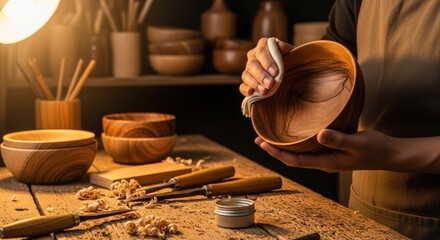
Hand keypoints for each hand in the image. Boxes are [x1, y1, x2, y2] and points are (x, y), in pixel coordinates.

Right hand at [240, 37, 293, 96]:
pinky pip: (242, 86)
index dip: (267, 62)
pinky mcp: (247, 82)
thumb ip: (286, 49)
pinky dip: (245, 89)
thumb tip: (281, 46)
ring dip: (255, 83)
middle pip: (252, 64)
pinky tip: (250, 92)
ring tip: (264, 91)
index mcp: (263, 46)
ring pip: (246, 75)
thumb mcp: (291, 53)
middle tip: (270, 84)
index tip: (275, 72)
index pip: (261, 51)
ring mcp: (249, 69)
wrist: (291, 71)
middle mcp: (253, 56)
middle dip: (261, 75)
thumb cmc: (290, 60)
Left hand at [255, 129, 439, 172]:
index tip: (262, 144)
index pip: (294, 160)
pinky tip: (294, 131)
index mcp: (325, 162)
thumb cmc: (374, 149)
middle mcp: (322, 160)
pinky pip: (308, 146)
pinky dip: (297, 140)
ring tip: (270, 135)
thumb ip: (338, 139)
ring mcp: (326, 155)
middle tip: (259, 138)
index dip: (277, 153)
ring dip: (284, 145)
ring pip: (299, 152)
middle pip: (292, 157)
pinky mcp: (331, 148)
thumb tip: (319, 135)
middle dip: (274, 149)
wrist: (388, 153)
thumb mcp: (356, 143)